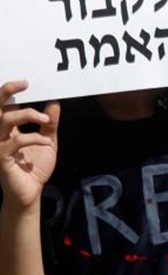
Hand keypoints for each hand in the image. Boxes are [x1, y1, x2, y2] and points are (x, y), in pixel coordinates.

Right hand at [0, 81, 58, 209]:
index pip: (3, 105)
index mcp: (7, 128)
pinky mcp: (2, 158)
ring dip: (27, 115)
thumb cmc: (34, 167)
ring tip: (45, 120)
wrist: (30, 192)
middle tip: (24, 84)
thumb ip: (49, 124)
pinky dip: (34, 138)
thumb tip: (55, 102)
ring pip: (4, 120)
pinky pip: (16, 141)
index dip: (10, 91)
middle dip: (6, 91)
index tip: (27, 82)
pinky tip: (46, 142)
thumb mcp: (48, 141)